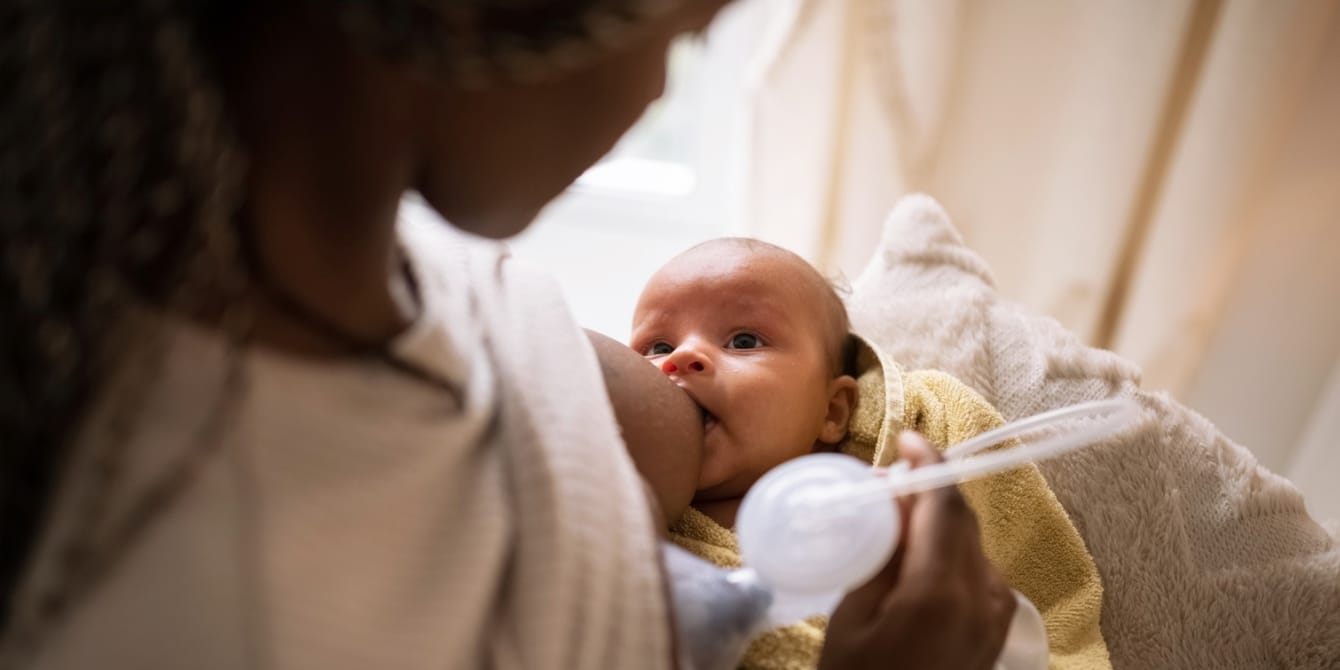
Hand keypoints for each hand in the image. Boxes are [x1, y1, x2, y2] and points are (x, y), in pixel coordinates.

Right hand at [818, 431, 1015, 669]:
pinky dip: (948, 550)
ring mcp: (996, 614)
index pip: (944, 504)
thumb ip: (883, 550)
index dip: (928, 463)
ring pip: (971, 542)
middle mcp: (983, 596)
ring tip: (894, 522)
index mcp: (940, 591)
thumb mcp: (853, 615)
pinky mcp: (996, 628)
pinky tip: (916, 558)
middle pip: (962, 518)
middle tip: (886, 481)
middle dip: (928, 490)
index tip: (906, 438)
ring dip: (938, 521)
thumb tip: (899, 497)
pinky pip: (976, 569)